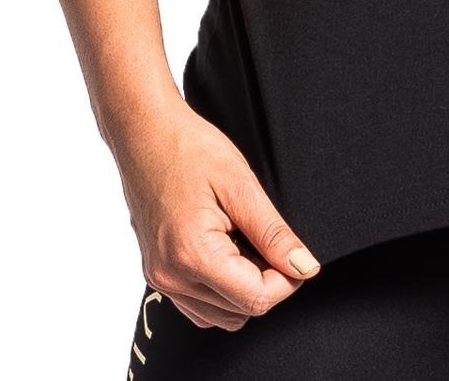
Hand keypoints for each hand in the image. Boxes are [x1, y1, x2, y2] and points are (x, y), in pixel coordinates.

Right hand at [112, 98, 321, 329]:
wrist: (144, 132)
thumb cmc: (188, 148)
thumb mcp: (240, 184)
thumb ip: (273, 233)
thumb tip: (304, 267)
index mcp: (191, 254)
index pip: (255, 299)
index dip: (286, 280)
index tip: (295, 255)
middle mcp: (171, 277)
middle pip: (240, 312)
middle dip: (266, 283)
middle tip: (268, 240)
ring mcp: (160, 279)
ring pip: (220, 316)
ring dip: (243, 289)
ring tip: (244, 241)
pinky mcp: (157, 274)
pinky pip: (199, 306)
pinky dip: (220, 290)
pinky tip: (226, 252)